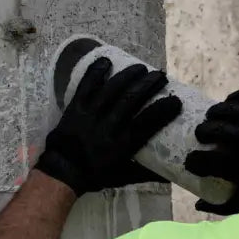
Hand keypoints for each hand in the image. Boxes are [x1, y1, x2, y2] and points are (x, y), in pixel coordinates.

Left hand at [36, 58, 182, 195]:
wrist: (63, 170)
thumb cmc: (96, 174)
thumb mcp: (124, 177)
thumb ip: (146, 174)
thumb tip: (169, 175)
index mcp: (121, 145)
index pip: (146, 124)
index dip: (162, 111)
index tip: (175, 101)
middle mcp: (108, 127)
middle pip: (130, 100)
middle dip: (147, 85)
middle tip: (161, 76)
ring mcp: (91, 114)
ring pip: (111, 90)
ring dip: (127, 76)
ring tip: (141, 68)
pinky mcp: (76, 106)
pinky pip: (86, 85)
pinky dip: (96, 72)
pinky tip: (107, 61)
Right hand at [184, 89, 238, 214]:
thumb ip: (223, 207)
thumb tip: (198, 204)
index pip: (224, 166)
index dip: (201, 161)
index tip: (189, 161)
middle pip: (236, 134)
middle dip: (212, 130)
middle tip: (199, 133)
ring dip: (222, 111)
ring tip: (209, 115)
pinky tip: (228, 101)